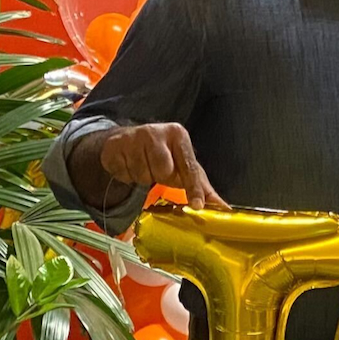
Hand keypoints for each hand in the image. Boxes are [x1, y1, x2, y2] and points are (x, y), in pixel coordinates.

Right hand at [92, 123, 226, 207]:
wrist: (126, 141)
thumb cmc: (163, 155)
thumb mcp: (183, 166)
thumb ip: (202, 187)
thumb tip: (223, 207)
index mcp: (178, 135)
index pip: (188, 166)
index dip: (193, 187)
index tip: (197, 205)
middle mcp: (156, 132)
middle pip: (163, 173)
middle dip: (161, 177)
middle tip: (157, 169)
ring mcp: (133, 138)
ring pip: (143, 175)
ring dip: (143, 178)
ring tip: (143, 166)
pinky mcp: (115, 147)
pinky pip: (124, 175)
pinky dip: (127, 176)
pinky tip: (129, 164)